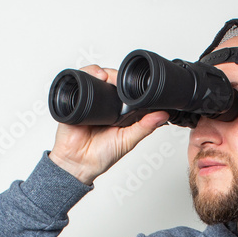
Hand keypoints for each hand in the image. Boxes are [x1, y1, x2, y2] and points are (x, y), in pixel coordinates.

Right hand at [48, 65, 169, 185]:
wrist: (77, 164)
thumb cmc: (101, 156)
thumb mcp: (127, 140)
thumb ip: (144, 127)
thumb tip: (163, 115)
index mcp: (118, 111)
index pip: (126, 90)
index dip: (131, 83)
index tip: (137, 81)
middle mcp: (104, 104)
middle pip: (110, 79)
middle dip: (116, 74)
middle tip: (121, 80)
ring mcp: (89, 101)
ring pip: (96, 77)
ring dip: (102, 72)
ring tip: (106, 77)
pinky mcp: (74, 100)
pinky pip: (79, 82)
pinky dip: (86, 75)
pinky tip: (95, 78)